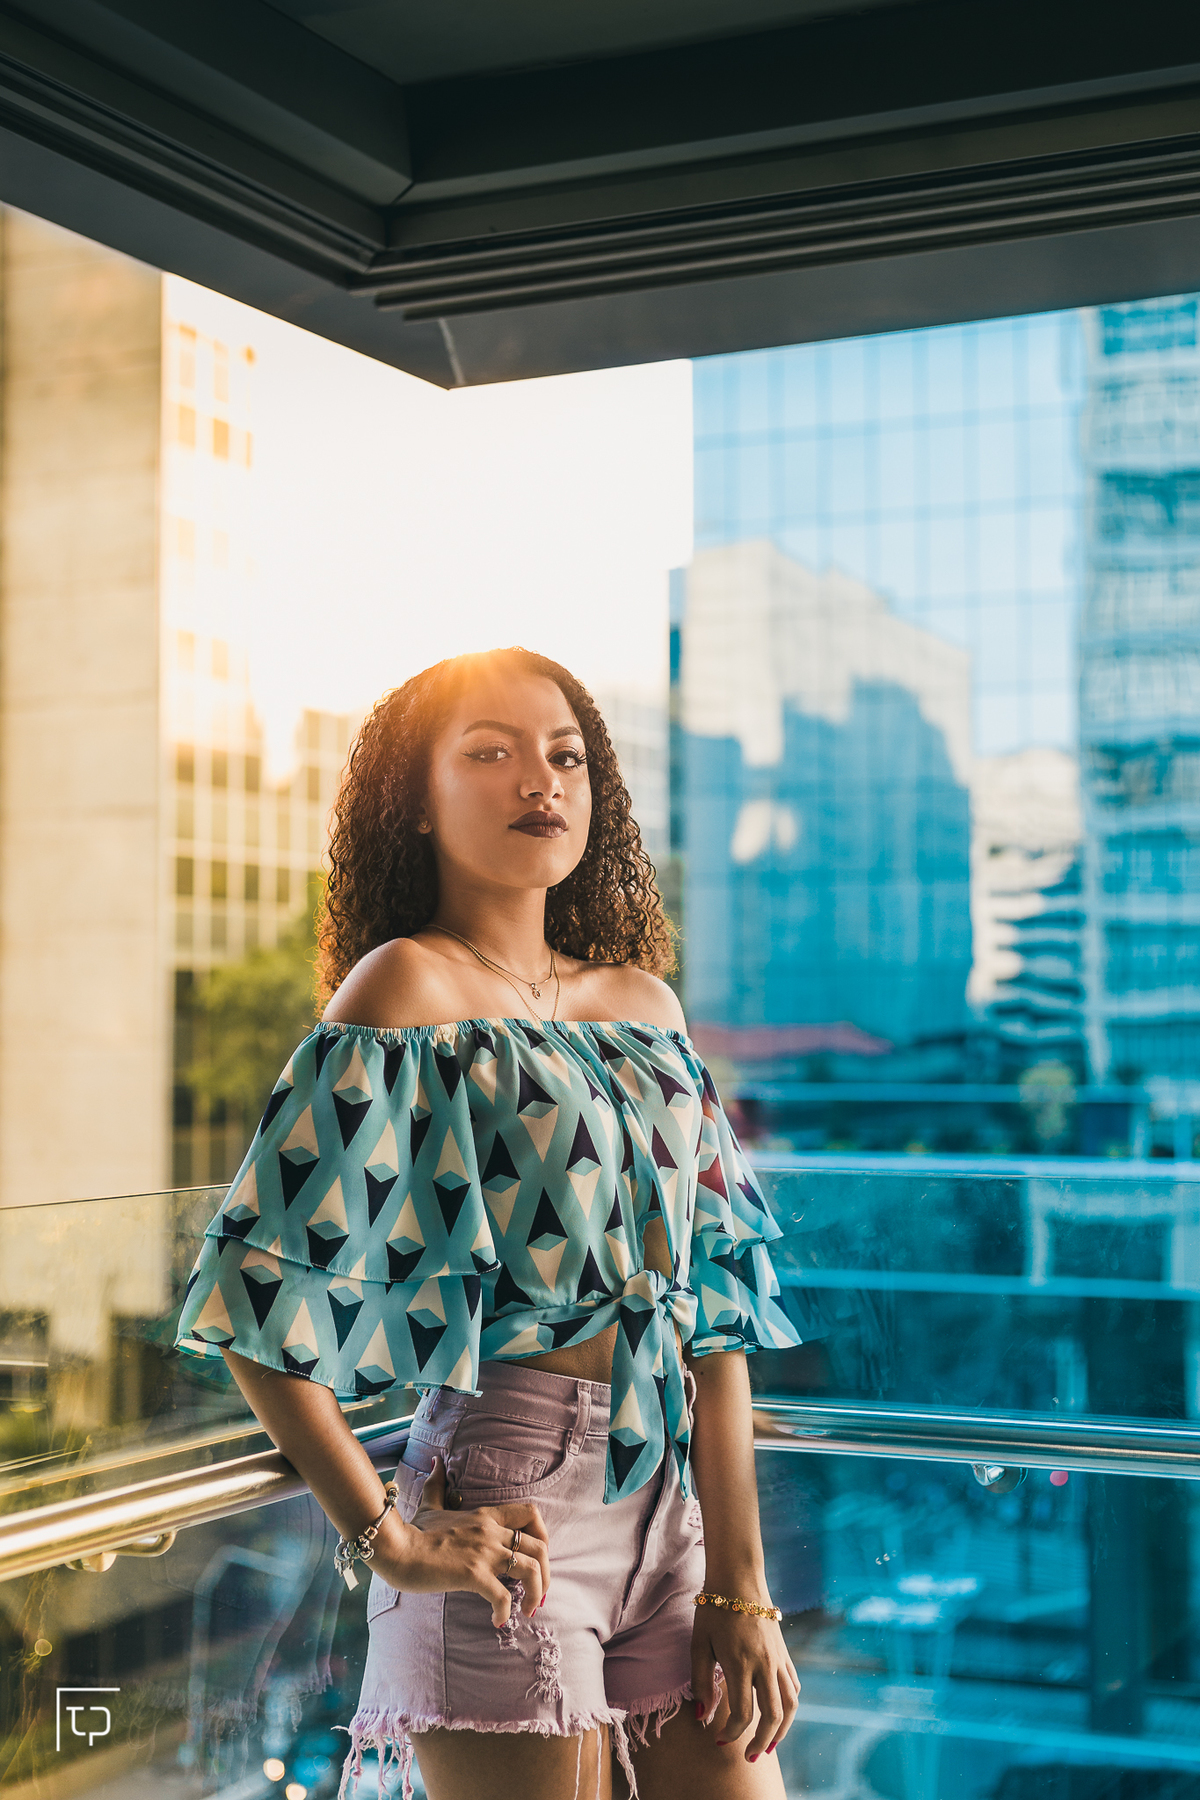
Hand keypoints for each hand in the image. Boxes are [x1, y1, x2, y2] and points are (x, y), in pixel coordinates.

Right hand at [373, 1454, 551, 1627]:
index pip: (531, 1514)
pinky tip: (497, 1620)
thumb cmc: (413, 1532)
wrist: (396, 1549)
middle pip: (540, 1547)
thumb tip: (435, 1462)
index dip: (543, 1536)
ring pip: (531, 1569)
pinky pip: (502, 1595)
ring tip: (526, 1610)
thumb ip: (438, 1485)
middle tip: (537, 1594)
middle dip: (546, 1573)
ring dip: (536, 1593)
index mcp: (486, 1516)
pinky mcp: (473, 1575)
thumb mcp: (430, 1504)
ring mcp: (484, 1553)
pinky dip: (505, 1611)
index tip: (537, 1557)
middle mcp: (491, 1532)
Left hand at [692, 1602, 799, 1759]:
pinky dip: (789, 1705)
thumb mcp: (699, 1644)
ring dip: (782, 1729)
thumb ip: (701, 1681)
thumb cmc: (714, 1610)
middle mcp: (764, 1664)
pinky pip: (793, 1685)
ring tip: (770, 1744)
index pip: (743, 1713)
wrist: (739, 1578)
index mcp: (741, 1663)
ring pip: (790, 1704)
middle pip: (773, 1715)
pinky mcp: (785, 1652)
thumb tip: (702, 1715)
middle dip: (762, 1742)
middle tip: (749, 1756)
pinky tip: (779, 1713)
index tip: (718, 1739)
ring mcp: (778, 1658)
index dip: (732, 1733)